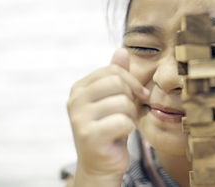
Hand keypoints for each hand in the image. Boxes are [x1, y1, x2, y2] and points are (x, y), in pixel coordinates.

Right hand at [67, 48, 149, 185]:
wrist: (101, 164)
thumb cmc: (110, 128)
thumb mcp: (114, 99)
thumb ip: (116, 75)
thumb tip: (121, 50)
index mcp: (79, 88)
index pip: (112, 70)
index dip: (131, 81)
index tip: (138, 94)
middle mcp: (75, 100)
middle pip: (117, 82)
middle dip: (130, 98)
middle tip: (127, 112)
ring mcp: (79, 118)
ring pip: (123, 102)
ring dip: (130, 115)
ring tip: (122, 125)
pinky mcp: (89, 136)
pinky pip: (123, 122)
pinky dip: (128, 130)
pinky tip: (119, 136)